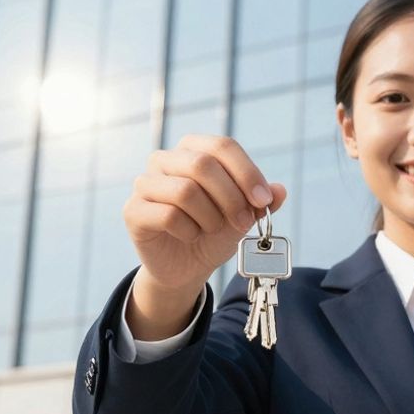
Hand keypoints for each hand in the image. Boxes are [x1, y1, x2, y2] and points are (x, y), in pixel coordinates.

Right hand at [123, 135, 288, 292]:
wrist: (185, 267)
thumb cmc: (213, 232)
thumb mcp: (243, 216)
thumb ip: (260, 202)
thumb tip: (280, 190)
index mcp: (194, 149)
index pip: (223, 146)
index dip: (247, 172)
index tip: (264, 201)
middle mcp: (165, 159)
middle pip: (203, 164)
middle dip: (231, 197)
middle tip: (244, 222)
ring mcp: (145, 183)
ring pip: (185, 190)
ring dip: (210, 217)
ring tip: (212, 229)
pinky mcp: (133, 210)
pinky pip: (168, 215)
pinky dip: (189, 231)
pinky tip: (190, 236)